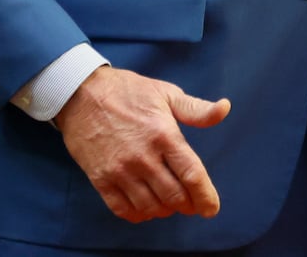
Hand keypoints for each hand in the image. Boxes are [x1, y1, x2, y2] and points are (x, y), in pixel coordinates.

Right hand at [54, 66, 230, 222]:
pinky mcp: (100, 179)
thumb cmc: (128, 91)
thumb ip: (196, 109)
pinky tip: (145, 208)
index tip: (211, 208)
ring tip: (169, 204)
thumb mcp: (166, 93)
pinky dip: (138, 214)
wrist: (82, 93)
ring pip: (150, 206)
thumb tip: (225, 109)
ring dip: (164, 210)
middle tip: (191, 205)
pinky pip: (122, 209)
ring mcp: (120, 170)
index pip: (191, 174)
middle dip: (187, 205)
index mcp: (164, 134)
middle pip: (173, 196)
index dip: (205, 196)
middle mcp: (143, 157)